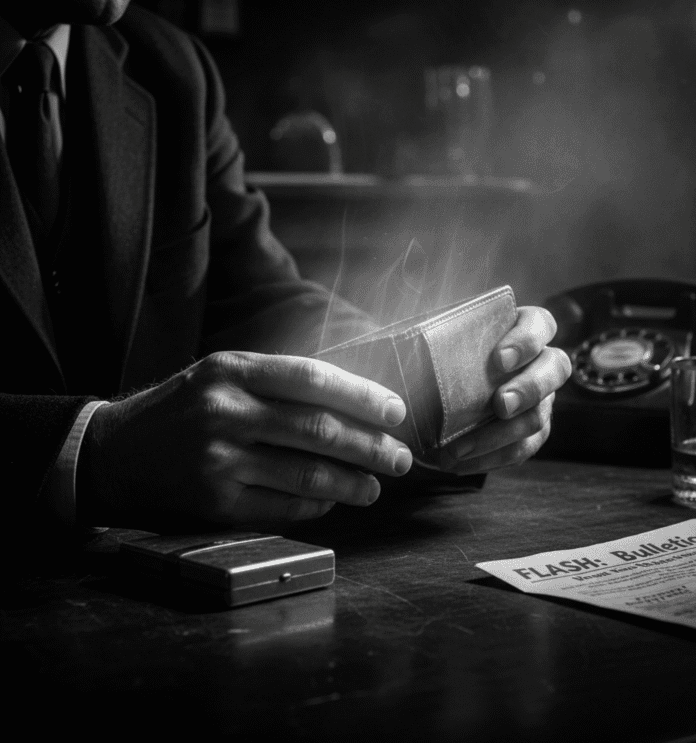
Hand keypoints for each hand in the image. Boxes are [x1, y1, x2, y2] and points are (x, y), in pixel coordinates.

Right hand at [79, 352, 412, 530]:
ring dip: (352, 483)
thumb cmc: (181, 410)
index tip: (395, 411)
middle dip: (371, 446)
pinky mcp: (213, 503)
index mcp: (232, 370)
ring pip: (307, 474)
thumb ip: (276, 382)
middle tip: (400, 458)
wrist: (112, 454)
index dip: (362, 396)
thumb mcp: (220, 375)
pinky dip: (316, 505)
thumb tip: (349, 401)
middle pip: (318, 430)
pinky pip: (283, 507)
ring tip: (375, 486)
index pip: (313, 379)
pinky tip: (332, 501)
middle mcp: (225, 412)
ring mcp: (218, 461)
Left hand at [439, 306, 570, 473]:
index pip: (540, 324)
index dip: (527, 340)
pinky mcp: (532, 432)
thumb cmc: (444, 354)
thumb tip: (391, 337)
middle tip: (500, 405)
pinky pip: (522, 449)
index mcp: (523, 329)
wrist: (442, 392)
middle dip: (528, 389)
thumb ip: (427, 331)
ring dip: (499, 436)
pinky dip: (490, 459)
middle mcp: (541, 362)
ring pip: (539, 417)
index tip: (499, 359)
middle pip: (555, 369)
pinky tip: (459, 463)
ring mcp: (542, 399)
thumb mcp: (436, 336)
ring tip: (458, 448)